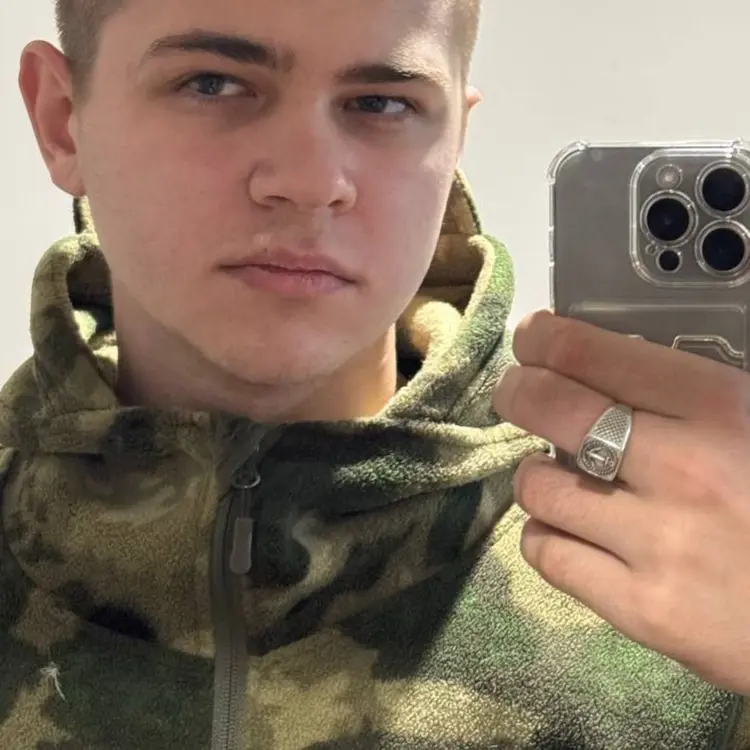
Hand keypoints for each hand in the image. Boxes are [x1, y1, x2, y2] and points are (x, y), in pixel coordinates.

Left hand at [493, 309, 749, 693]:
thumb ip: (685, 393)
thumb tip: (599, 366)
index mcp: (720, 407)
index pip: (590, 353)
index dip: (543, 339)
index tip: (531, 340)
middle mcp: (682, 468)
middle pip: (548, 408)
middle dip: (517, 393)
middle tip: (518, 395)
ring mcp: (659, 544)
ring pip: (537, 487)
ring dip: (536, 475)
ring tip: (558, 478)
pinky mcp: (643, 611)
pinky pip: (547, 556)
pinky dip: (546, 537)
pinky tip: (571, 533)